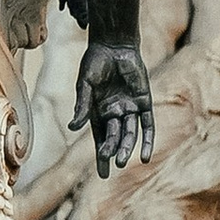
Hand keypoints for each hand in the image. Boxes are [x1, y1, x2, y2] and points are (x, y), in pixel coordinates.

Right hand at [72, 39, 155, 175]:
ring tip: (122, 162)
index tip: (103, 174)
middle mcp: (114, 112)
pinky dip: (147, 139)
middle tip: (111, 165)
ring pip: (130, 133)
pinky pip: (147, 124)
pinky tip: (145, 156)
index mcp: (97, 111)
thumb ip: (82, 106)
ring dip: (127, 147)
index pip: (100, 138)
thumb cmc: (94, 62)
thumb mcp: (85, 85)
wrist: (113, 44)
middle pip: (114, 137)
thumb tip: (73, 128)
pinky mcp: (143, 101)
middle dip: (112, 151)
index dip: (102, 155)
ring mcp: (130, 108)